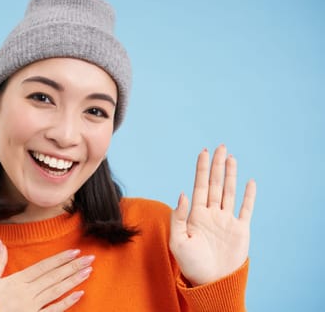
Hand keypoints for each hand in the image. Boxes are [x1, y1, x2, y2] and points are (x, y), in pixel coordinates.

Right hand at [0, 240, 93, 310]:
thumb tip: (1, 242)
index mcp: (16, 281)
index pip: (43, 267)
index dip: (60, 259)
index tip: (74, 251)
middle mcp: (27, 293)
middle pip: (54, 277)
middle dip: (73, 267)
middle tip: (90, 258)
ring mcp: (31, 308)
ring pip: (57, 291)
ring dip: (74, 281)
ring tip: (88, 271)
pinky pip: (53, 311)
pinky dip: (67, 303)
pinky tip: (79, 294)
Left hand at [169, 145, 255, 285]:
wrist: (210, 281)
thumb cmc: (190, 263)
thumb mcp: (178, 240)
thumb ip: (179, 217)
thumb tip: (182, 194)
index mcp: (196, 214)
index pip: (199, 186)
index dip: (201, 169)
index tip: (202, 152)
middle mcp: (211, 213)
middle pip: (215, 184)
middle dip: (216, 165)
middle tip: (219, 146)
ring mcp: (226, 220)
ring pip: (229, 192)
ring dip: (230, 175)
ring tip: (230, 157)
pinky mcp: (240, 230)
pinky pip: (246, 209)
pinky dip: (249, 196)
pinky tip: (250, 181)